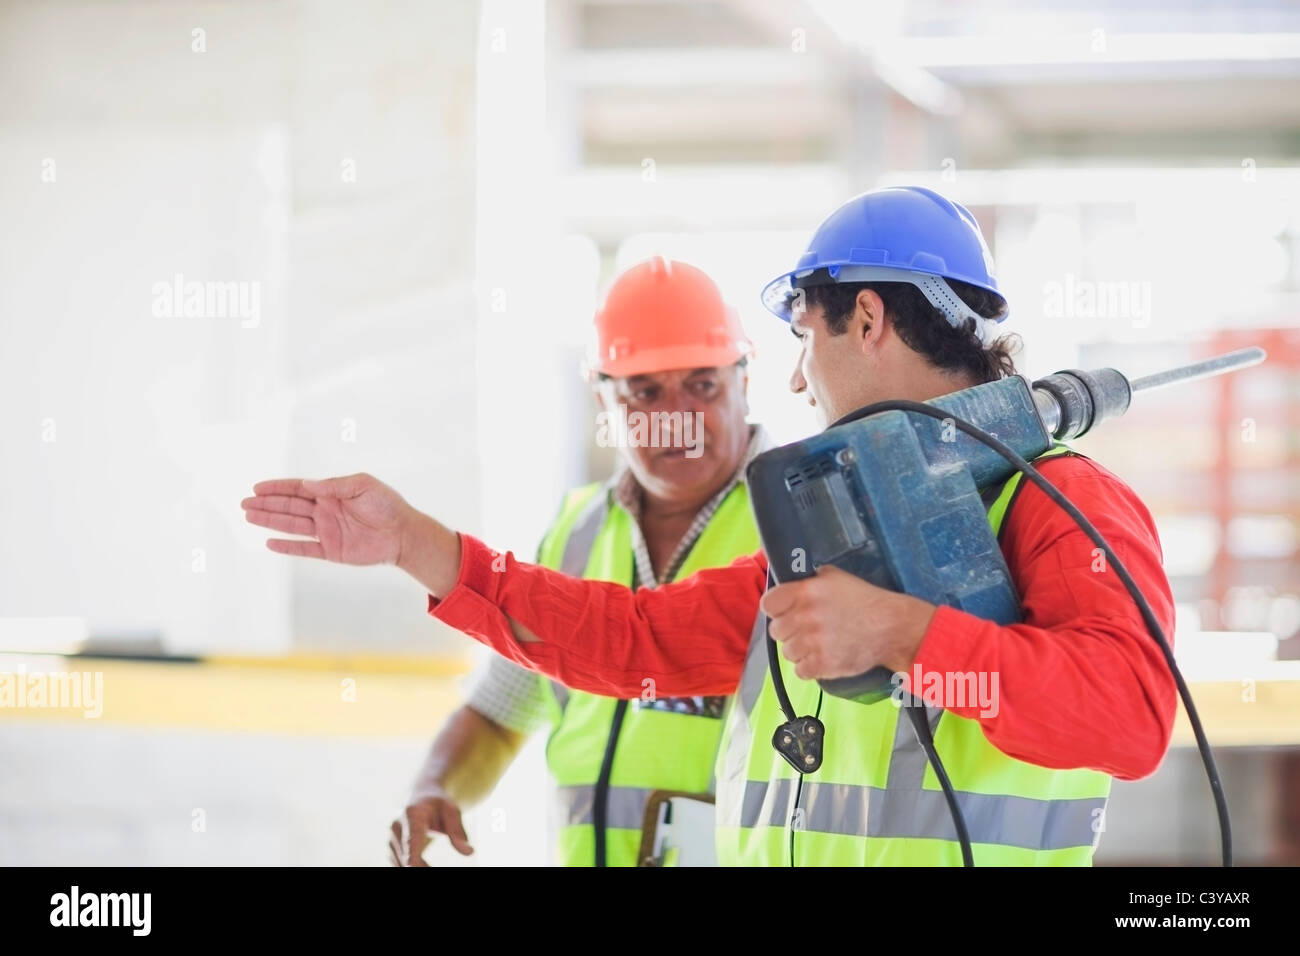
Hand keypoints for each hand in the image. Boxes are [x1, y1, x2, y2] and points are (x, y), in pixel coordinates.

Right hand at [242, 473, 415, 565]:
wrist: (403, 534)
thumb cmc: (388, 506)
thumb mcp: (364, 485)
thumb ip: (335, 485)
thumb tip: (308, 484)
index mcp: (331, 493)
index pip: (298, 489)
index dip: (277, 488)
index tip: (257, 487)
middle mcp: (325, 511)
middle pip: (289, 507)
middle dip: (267, 504)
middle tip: (244, 503)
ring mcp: (327, 531)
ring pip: (292, 526)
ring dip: (271, 521)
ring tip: (249, 517)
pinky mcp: (332, 551)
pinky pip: (305, 548)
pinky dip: (288, 547)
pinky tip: (270, 543)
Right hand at [389, 790, 473, 865]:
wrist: (421, 795)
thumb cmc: (438, 804)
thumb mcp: (452, 812)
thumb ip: (458, 832)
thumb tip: (469, 852)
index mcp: (412, 815)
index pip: (411, 840)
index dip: (412, 856)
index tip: (413, 867)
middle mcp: (397, 826)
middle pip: (406, 855)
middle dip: (421, 867)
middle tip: (435, 869)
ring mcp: (392, 837)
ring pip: (401, 862)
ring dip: (418, 867)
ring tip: (432, 865)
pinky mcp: (391, 846)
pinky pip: (399, 862)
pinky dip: (413, 866)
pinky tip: (425, 866)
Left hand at [759, 565, 936, 680]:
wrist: (890, 627)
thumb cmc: (865, 601)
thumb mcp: (836, 578)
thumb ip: (809, 579)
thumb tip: (792, 581)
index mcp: (806, 592)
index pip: (768, 604)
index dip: (775, 609)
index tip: (783, 611)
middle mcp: (806, 617)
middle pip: (776, 631)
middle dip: (789, 631)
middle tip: (806, 629)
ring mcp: (814, 643)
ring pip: (788, 652)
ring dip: (800, 650)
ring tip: (818, 643)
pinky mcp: (824, 665)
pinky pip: (800, 671)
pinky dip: (810, 667)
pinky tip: (823, 656)